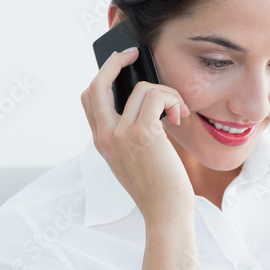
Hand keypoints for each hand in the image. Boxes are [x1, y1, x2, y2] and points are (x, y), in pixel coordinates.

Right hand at [81, 47, 194, 225]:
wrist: (166, 213)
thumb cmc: (159, 189)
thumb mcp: (136, 159)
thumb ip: (132, 132)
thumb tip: (148, 99)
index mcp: (101, 142)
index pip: (89, 97)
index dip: (103, 76)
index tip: (120, 65)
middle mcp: (105, 136)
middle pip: (98, 83)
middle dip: (116, 62)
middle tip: (134, 55)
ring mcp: (120, 134)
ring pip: (139, 88)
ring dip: (165, 92)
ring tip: (177, 110)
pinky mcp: (142, 133)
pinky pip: (155, 95)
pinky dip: (172, 99)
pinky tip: (180, 115)